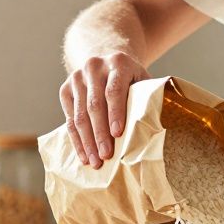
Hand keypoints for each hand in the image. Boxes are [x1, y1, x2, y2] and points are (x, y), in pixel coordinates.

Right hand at [59, 51, 149, 167]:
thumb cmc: (131, 79)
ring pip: (79, 114)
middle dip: (100, 133)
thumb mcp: (142, 80)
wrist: (106, 62)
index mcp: (118, 63)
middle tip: (106, 156)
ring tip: (95, 162)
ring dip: (87, 141)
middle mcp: (93, 67)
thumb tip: (158, 126)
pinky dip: (77, 139)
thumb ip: (148, 97)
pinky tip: (84, 155)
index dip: (116, 113)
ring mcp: (76, 78)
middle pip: (95, 105)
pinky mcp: (65, 89)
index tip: (117, 134)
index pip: (114, 90)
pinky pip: (69, 119)